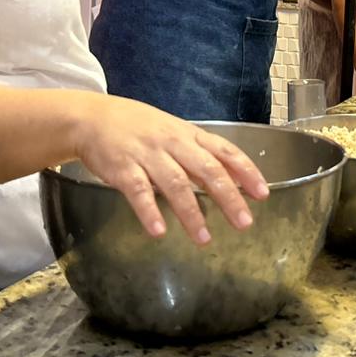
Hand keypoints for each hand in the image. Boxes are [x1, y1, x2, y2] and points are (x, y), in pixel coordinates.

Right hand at [75, 97, 268, 245]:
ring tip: (204, 238)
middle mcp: (172, 143)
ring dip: (191, 213)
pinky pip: (139, 191)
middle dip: (228, 197)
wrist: (92, 117)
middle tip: (244, 222)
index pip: (225, 152)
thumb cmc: (139, 128)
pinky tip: (159, 231)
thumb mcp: (174, 133)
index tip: (262, 193)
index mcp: (189, 135)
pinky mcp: (122, 168)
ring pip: (175, 184)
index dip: (246, 172)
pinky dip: (149, 211)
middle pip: (207, 170)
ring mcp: (147, 155)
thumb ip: (201, 155)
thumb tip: (233, 180)